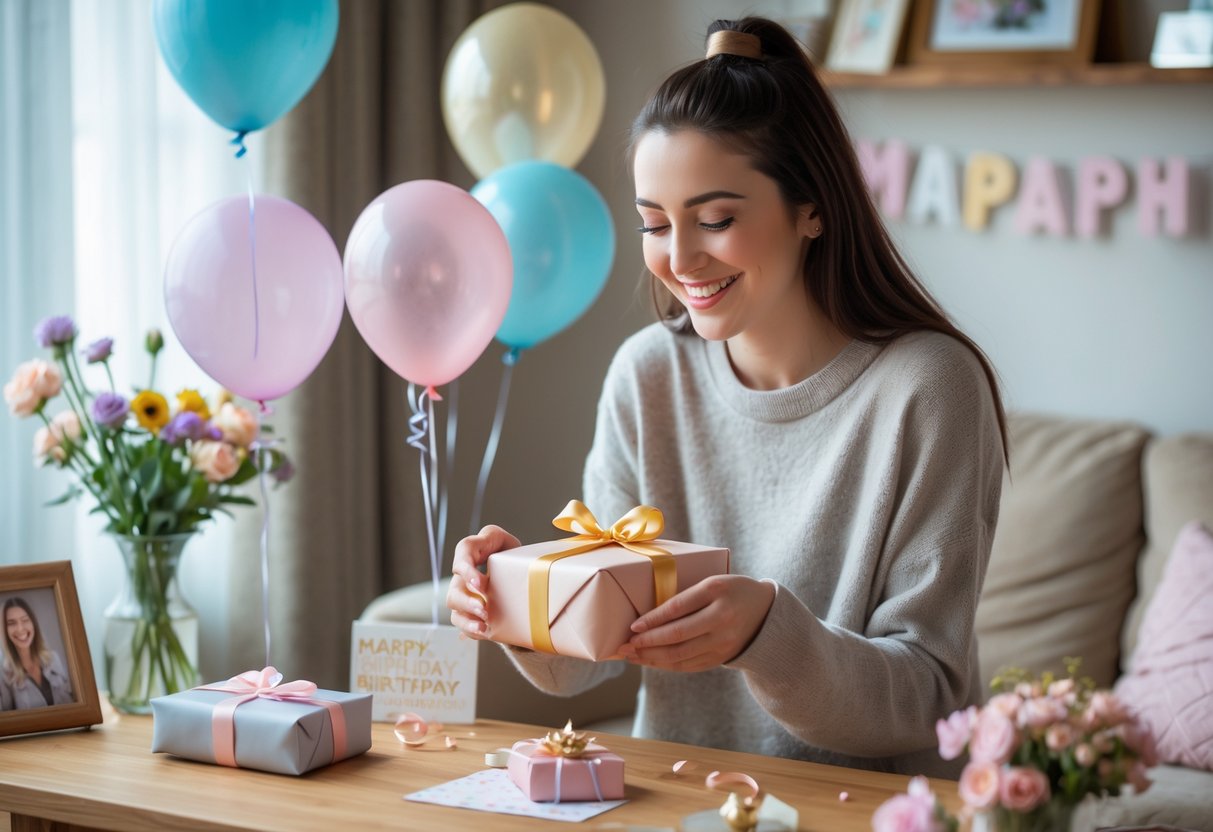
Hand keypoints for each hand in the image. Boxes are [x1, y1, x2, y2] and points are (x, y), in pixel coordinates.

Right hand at [447, 525, 519, 639]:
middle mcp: (461, 574)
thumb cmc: (507, 550)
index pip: (461, 559)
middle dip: (467, 602)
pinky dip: (471, 629)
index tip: (481, 584)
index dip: (467, 573)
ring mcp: (462, 592)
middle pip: (454, 591)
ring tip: (483, 627)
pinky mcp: (467, 608)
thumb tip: (510, 566)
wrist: (511, 565)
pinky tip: (485, 631)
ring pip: (454, 609)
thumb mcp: (506, 541)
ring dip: (467, 620)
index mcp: (469, 551)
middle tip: (484, 609)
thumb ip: (504, 546)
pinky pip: (462, 622)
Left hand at [616, 575, 774, 671]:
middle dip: (647, 643)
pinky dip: (667, 665)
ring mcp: (723, 642)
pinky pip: (689, 665)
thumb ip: (687, 597)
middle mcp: (721, 618)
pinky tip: (651, 662)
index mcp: (716, 591)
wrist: (766, 612)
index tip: (633, 626)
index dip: (652, 620)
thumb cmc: (731, 591)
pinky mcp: (722, 657)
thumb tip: (649, 617)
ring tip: (631, 656)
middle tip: (624, 646)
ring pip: (681, 655)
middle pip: (677, 636)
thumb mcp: (713, 582)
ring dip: (652, 657)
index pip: (677, 608)